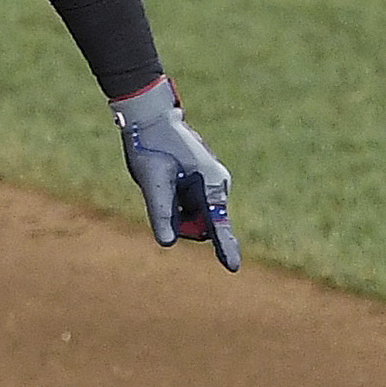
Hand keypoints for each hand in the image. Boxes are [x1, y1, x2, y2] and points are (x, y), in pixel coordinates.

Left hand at [110, 76, 239, 271]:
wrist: (153, 119)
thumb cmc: (153, 146)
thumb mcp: (152, 181)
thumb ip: (160, 212)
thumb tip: (167, 242)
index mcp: (210, 183)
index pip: (218, 223)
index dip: (225, 247)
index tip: (233, 267)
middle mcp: (217, 186)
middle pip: (202, 226)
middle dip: (181, 222)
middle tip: (161, 195)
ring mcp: (212, 185)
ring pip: (194, 218)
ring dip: (176, 211)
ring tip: (164, 182)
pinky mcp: (203, 185)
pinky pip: (190, 207)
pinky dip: (176, 204)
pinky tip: (168, 181)